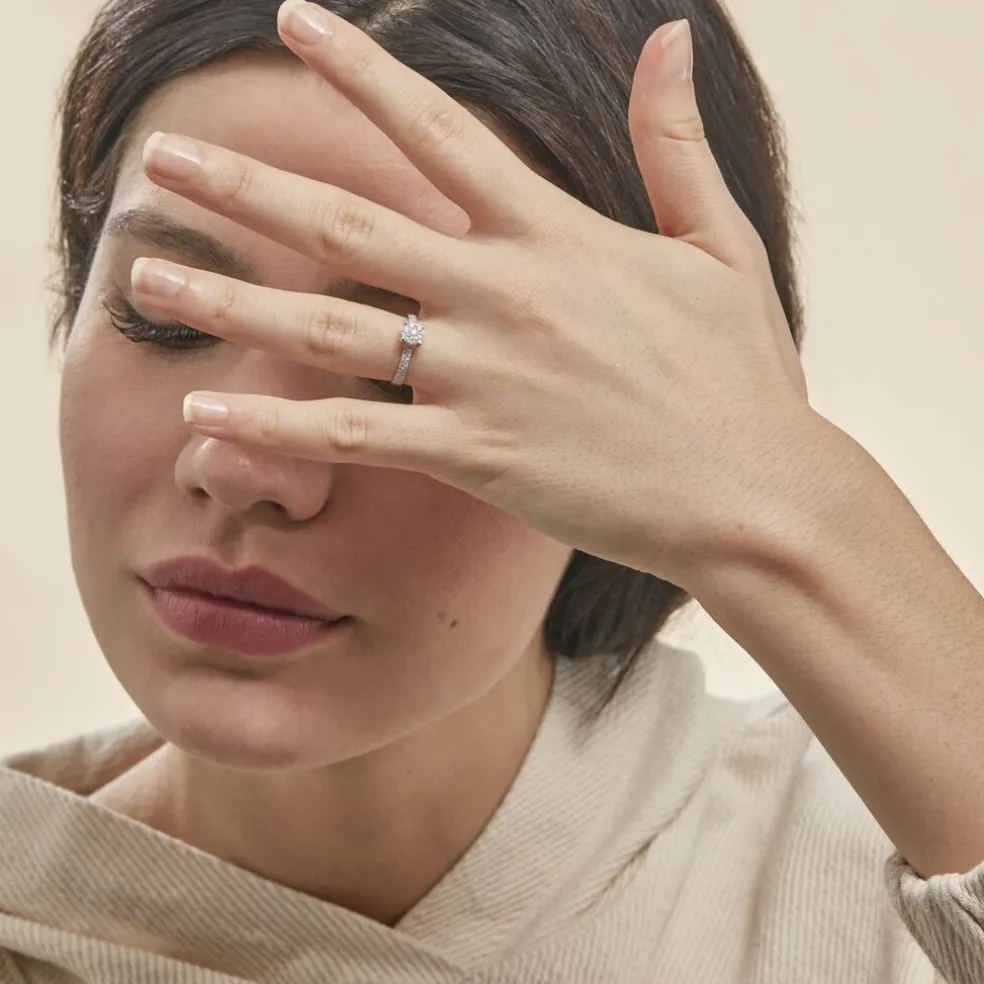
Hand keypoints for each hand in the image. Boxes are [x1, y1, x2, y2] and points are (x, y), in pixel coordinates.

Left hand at [133, 0, 810, 585]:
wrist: (754, 492)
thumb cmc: (741, 375)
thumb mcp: (717, 246)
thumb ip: (676, 144)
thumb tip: (672, 38)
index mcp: (557, 234)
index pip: (438, 133)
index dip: (362, 72)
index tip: (295, 21)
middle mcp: (503, 294)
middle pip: (347, 224)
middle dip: (247, 184)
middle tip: (163, 159)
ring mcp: (483, 377)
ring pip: (329, 329)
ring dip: (230, 301)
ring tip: (145, 280)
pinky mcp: (477, 456)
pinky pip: (355, 437)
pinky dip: (277, 426)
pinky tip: (205, 414)